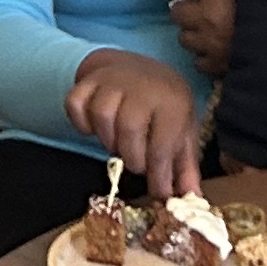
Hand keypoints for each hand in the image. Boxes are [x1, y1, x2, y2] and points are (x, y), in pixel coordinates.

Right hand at [65, 48, 201, 198]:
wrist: (142, 67)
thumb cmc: (165, 107)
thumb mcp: (182, 132)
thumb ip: (184, 167)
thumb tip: (191, 198)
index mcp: (172, 101)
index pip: (162, 144)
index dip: (159, 175)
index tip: (158, 193)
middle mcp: (142, 86)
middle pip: (129, 128)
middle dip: (132, 157)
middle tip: (136, 162)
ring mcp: (112, 79)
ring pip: (101, 114)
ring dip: (108, 139)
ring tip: (119, 143)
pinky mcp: (88, 79)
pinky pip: (75, 103)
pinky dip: (81, 122)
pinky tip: (95, 128)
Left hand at [157, 0, 238, 79]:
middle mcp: (205, 16)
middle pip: (175, 12)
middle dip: (185, 11)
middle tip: (199, 11)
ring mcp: (208, 43)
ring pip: (183, 37)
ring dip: (193, 34)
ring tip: (210, 32)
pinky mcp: (214, 65)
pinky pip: (197, 60)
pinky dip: (204, 56)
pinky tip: (218, 51)